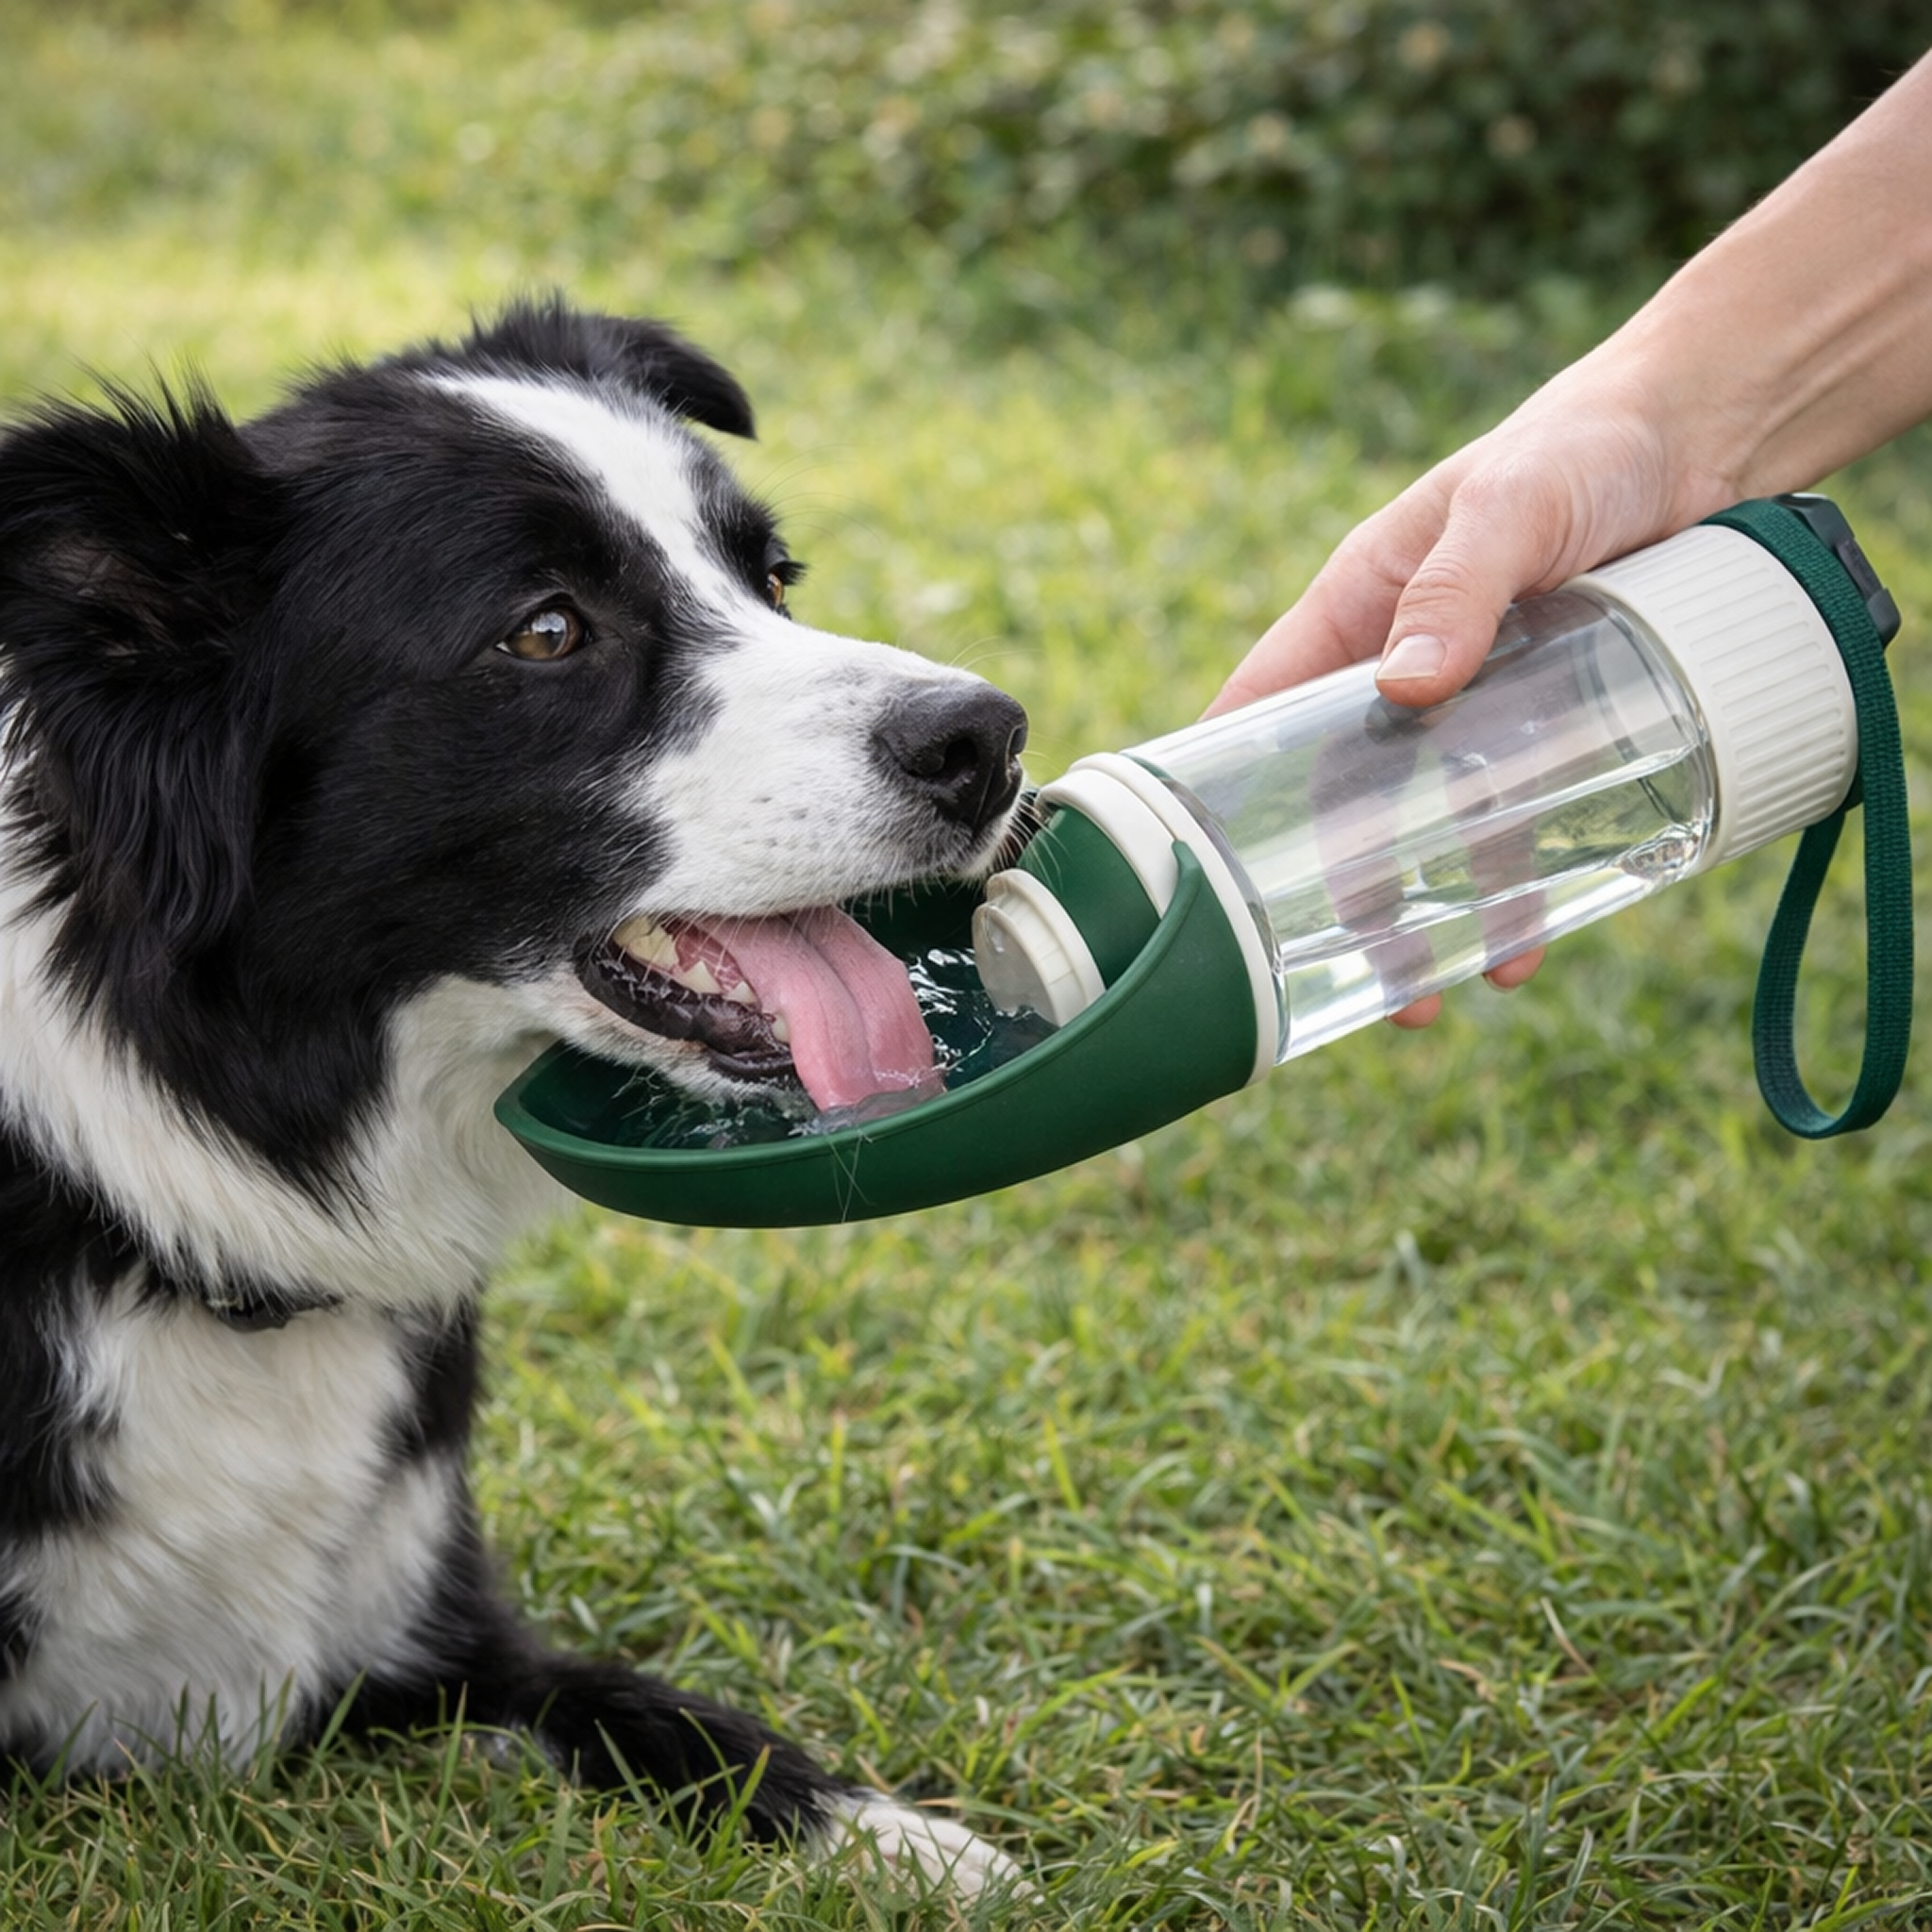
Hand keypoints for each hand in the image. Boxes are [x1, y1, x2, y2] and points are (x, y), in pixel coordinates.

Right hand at [1207, 370, 1718, 1020]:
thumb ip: (1459, 588)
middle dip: (1341, 883)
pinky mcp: (1548, 729)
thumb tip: (1402, 686)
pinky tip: (1524, 940)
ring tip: (1445, 982)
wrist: (1709, 434)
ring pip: (1429, 826)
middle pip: (1342, 794)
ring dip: (1434, 905)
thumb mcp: (1509, 506)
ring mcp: (1475, 707)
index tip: (1190, 864)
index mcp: (1358, 611)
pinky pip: (1516, 821)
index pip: (1259, 705)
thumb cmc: (1579, 445)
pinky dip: (1516, 884)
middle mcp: (1401, 671)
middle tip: (1347, 961)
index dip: (1214, 780)